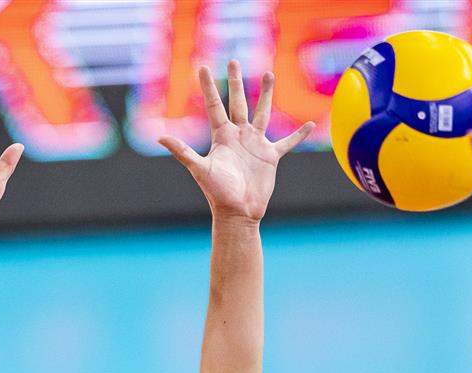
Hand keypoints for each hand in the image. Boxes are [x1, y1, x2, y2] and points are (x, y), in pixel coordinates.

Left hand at [159, 61, 314, 221]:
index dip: (208, 86)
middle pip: (238, 101)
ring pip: (262, 112)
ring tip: (269, 74)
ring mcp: (255, 144)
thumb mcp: (200, 169)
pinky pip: (287, 142)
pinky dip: (298, 135)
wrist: (238, 212)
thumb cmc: (218, 193)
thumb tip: (160, 137)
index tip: (202, 67)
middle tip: (234, 61)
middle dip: (236, 82)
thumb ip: (183, 151)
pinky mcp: (270, 156)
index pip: (214, 105)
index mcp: (222, 136)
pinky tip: (310, 124)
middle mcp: (239, 135)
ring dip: (265, 94)